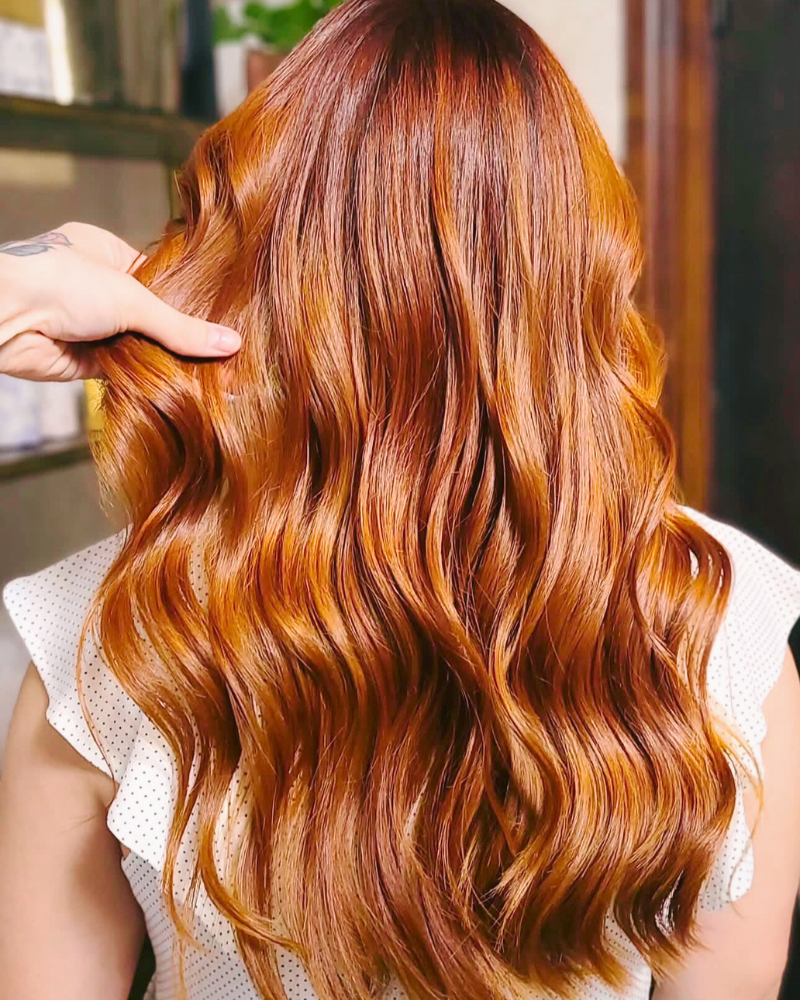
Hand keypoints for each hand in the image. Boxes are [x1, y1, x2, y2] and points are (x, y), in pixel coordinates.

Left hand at [0, 222, 240, 380]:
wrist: (4, 317)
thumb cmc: (58, 282)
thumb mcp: (132, 298)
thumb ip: (181, 327)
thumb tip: (230, 342)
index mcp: (103, 252)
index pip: (157, 277)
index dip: (186, 298)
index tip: (220, 317)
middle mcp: (95, 287)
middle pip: (150, 315)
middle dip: (177, 334)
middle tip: (221, 351)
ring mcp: (88, 324)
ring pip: (139, 344)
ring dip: (162, 358)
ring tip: (209, 372)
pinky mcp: (83, 360)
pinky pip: (125, 370)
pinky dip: (145, 377)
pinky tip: (179, 385)